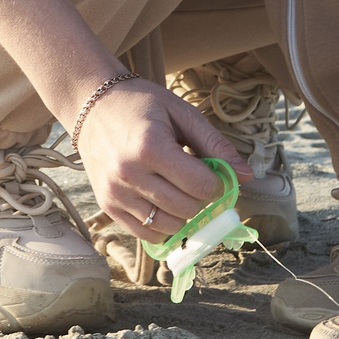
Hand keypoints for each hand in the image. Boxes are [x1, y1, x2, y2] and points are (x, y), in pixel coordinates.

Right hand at [73, 80, 247, 239]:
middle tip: (196, 180)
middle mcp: (129, 174)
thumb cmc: (141, 105)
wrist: (92, 104)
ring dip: (185, 215)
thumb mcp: (182, 113)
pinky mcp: (107, 205)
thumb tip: (246, 175)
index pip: (201, 186)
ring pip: (170, 226)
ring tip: (179, 191)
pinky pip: (146, 234)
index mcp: (150, 147)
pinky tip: (165, 205)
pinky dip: (164, 226)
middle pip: (188, 209)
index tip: (212, 172)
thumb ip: (215, 144)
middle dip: (202, 199)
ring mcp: (115, 192)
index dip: (217, 183)